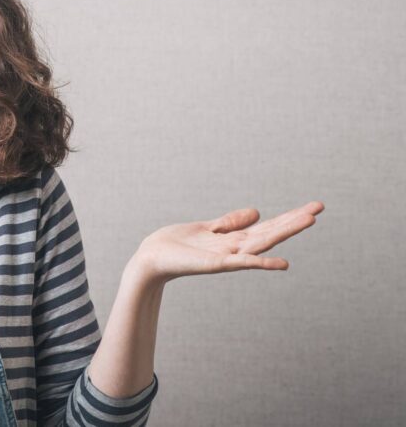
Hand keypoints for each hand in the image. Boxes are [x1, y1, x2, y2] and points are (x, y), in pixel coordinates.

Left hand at [131, 200, 324, 286]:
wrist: (152, 258)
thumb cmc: (177, 244)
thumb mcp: (208, 227)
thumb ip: (231, 222)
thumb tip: (258, 211)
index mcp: (234, 238)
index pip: (268, 226)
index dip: (289, 217)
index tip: (313, 207)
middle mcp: (236, 248)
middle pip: (271, 232)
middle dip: (294, 220)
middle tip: (320, 207)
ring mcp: (228, 257)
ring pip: (262, 243)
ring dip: (285, 232)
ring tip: (309, 220)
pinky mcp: (216, 264)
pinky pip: (242, 264)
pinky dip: (262, 264)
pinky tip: (282, 263)